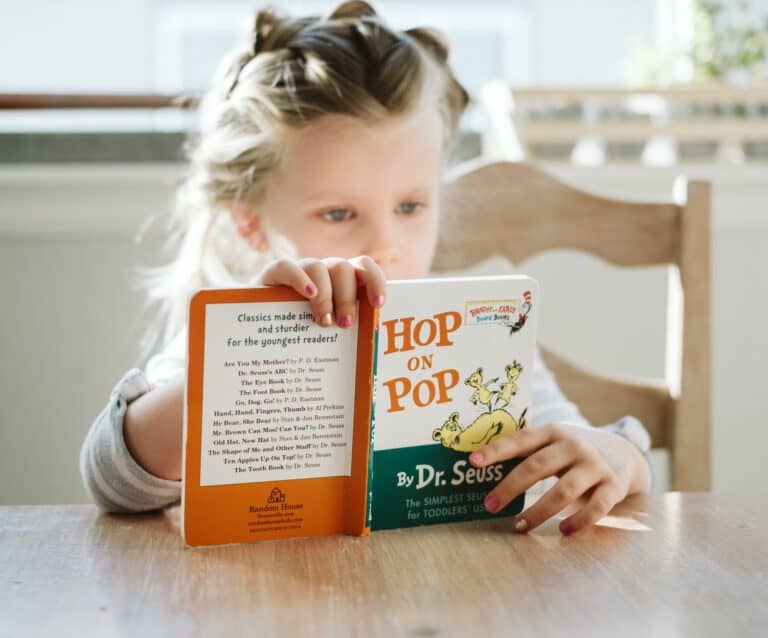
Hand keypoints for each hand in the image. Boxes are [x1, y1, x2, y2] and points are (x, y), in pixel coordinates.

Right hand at [250, 255, 385, 327]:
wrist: (259, 326)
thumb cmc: (302, 334)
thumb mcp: (327, 334)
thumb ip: (346, 336)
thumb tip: (369, 368)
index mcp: (343, 281)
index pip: (365, 268)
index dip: (375, 281)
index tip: (378, 304)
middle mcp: (325, 271)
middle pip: (344, 269)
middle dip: (348, 298)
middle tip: (345, 325)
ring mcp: (300, 270)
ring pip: (319, 266)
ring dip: (326, 295)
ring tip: (323, 322)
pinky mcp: (275, 273)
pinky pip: (289, 267)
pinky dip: (301, 279)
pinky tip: (309, 294)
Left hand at [469, 423, 647, 535]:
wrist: (623, 453)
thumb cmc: (571, 452)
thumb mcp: (552, 443)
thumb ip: (526, 453)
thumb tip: (482, 471)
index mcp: (553, 432)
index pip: (521, 439)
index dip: (497, 450)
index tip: (473, 461)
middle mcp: (573, 446)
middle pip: (537, 466)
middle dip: (510, 487)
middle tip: (489, 505)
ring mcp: (595, 466)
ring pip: (564, 490)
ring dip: (538, 511)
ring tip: (520, 526)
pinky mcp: (613, 486)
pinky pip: (596, 507)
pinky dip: (578, 521)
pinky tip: (563, 531)